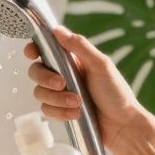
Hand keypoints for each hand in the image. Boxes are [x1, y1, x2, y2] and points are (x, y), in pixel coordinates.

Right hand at [25, 26, 145, 147]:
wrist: (121, 125)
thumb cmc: (116, 93)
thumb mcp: (101, 65)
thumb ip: (80, 46)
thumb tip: (57, 29)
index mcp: (72, 59)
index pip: (45, 49)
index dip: (34, 49)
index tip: (32, 53)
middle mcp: (63, 74)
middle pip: (36, 71)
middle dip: (46, 79)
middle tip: (62, 84)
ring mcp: (60, 93)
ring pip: (39, 92)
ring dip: (57, 99)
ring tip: (77, 103)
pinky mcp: (60, 111)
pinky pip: (46, 110)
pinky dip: (59, 112)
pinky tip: (75, 114)